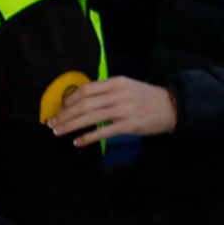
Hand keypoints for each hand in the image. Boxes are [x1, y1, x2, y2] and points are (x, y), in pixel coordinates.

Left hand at [46, 75, 174, 144]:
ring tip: (58, 132)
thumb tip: (81, 100)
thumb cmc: (145, 98)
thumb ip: (106, 91)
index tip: (59, 109)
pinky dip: (88, 137)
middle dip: (65, 114)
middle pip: (85, 104)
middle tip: (52, 123)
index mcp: (116, 82)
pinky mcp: (129, 125)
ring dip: (71, 125)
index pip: (86, 89)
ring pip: (91, 117)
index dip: (69, 100)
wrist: (171, 107)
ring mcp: (124, 110)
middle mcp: (119, 94)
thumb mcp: (126, 87)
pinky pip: (104, 132)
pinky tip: (77, 142)